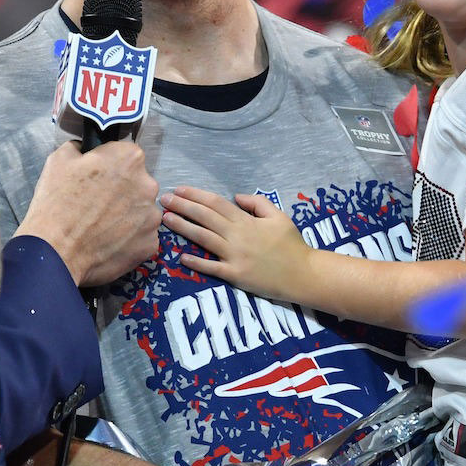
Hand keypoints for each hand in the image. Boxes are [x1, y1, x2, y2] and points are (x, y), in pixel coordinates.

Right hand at [17, 140, 159, 285]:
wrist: (55, 252)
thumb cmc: (56, 203)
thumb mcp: (58, 160)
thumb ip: (79, 148)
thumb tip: (84, 148)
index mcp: (129, 158)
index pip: (126, 155)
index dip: (110, 166)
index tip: (97, 178)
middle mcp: (148, 184)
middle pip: (138, 183)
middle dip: (122, 191)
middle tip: (97, 204)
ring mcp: (152, 216)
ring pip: (141, 211)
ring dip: (127, 215)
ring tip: (102, 227)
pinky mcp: (151, 243)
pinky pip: (142, 236)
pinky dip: (129, 239)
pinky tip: (109, 242)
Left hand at [161, 186, 309, 302]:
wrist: (302, 274)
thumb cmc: (292, 244)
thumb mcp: (279, 216)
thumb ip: (257, 203)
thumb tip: (235, 197)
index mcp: (246, 220)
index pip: (216, 203)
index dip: (195, 195)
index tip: (179, 190)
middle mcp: (237, 236)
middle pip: (205, 217)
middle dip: (182, 207)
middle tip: (163, 200)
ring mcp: (234, 256)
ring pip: (203, 238)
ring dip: (183, 228)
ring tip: (165, 220)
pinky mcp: (235, 275)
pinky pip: (212, 268)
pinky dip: (196, 262)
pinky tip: (181, 256)